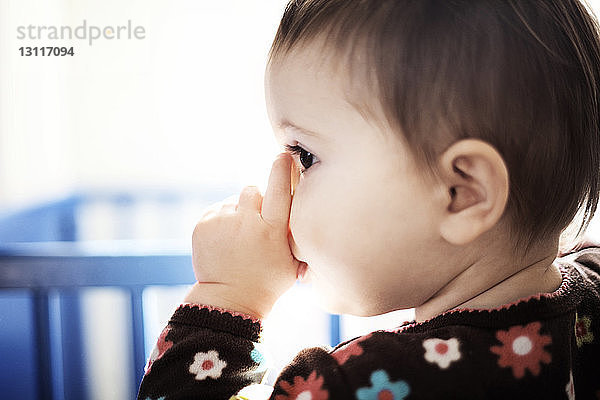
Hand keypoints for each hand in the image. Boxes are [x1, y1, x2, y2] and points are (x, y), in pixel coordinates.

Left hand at [184, 153, 301, 318]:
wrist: (229, 300)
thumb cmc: (267, 282)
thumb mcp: (293, 262)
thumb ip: (297, 234)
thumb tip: (305, 208)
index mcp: (272, 230)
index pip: (279, 189)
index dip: (282, 169)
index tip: (283, 156)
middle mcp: (246, 222)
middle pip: (253, 190)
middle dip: (256, 201)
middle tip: (257, 223)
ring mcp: (222, 223)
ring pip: (234, 201)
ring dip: (238, 213)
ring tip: (239, 239)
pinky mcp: (203, 225)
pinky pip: (217, 209)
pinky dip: (222, 220)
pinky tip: (226, 241)